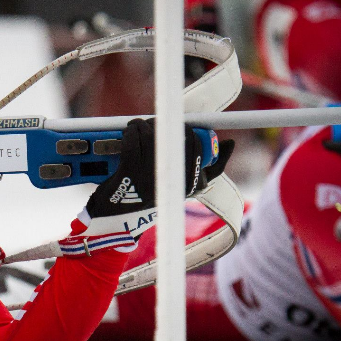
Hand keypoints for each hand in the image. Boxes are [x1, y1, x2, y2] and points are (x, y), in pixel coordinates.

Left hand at [85, 118, 233, 218]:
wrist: (109, 216)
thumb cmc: (147, 194)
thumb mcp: (178, 185)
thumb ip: (204, 169)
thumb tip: (230, 145)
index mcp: (187, 189)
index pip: (209, 161)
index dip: (203, 141)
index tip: (198, 133)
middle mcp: (171, 185)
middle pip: (183, 141)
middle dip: (171, 126)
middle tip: (160, 124)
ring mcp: (150, 179)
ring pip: (155, 136)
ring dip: (146, 125)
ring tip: (140, 126)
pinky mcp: (128, 173)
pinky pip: (134, 141)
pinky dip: (132, 130)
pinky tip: (130, 130)